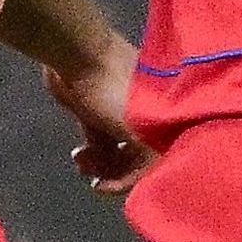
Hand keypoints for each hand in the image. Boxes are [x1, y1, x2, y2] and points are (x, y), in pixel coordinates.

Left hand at [47, 44, 150, 193]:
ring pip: (117, 151)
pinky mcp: (99, 113)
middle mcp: (148, 117)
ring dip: (101, 165)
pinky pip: (101, 141)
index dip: (137, 177)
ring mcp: (122, 114)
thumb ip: (150, 157)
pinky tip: (79, 156)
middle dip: (117, 172)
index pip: (160, 158)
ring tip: (83, 165)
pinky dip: (92, 154)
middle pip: (138, 156)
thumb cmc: (114, 90)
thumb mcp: (139, 127)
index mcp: (164, 117)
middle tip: (97, 180)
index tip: (113, 186)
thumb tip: (150, 178)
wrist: (78, 54)